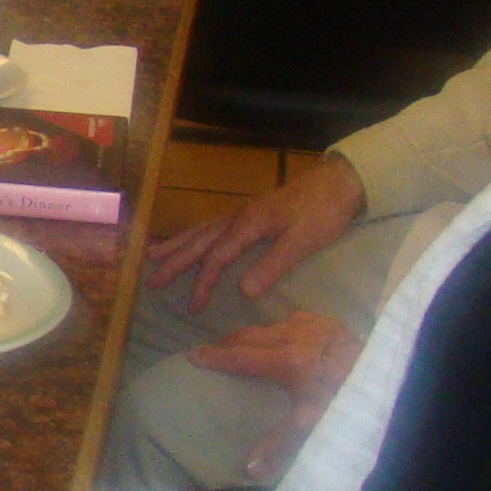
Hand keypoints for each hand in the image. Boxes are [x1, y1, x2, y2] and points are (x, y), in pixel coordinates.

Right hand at [144, 153, 364, 314]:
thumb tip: (243, 292)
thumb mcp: (304, 241)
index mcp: (249, 224)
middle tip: (151, 281)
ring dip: (176, 244)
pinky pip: (210, 224)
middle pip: (199, 242)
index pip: (217, 258)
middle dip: (174, 262)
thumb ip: (273, 265)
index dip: (202, 284)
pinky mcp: (248, 210)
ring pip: (201, 230)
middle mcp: (238, 216)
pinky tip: (188, 239)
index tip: (192, 307)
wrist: (339, 182)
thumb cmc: (324, 213)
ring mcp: (241, 211)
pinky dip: (193, 234)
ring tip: (151, 256)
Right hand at [192, 310, 359, 479]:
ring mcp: (314, 326)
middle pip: (249, 336)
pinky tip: (282, 336)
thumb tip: (249, 469)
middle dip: (226, 343)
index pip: (239, 357)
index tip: (191, 356)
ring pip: (271, 326)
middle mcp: (296, 337)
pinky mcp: (330, 323)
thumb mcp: (313, 425)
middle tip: (209, 350)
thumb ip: (278, 444)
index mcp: (287, 361)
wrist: (389, 378)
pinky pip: (295, 320)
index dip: (213, 357)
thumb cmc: (348, 401)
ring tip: (240, 345)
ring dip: (252, 335)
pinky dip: (280, 328)